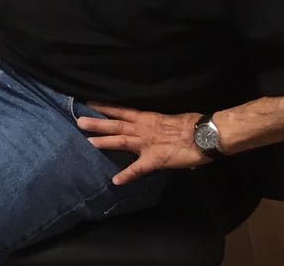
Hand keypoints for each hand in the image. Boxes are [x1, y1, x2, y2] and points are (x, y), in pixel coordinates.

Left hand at [77, 103, 210, 185]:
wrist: (204, 135)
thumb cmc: (191, 124)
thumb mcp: (169, 119)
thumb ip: (157, 123)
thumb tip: (154, 125)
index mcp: (147, 117)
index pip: (121, 110)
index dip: (104, 107)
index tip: (88, 103)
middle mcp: (143, 128)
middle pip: (115, 124)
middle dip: (97, 123)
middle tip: (78, 122)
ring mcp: (147, 144)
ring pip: (121, 141)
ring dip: (104, 142)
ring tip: (88, 143)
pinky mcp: (155, 159)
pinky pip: (138, 169)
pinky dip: (127, 175)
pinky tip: (115, 181)